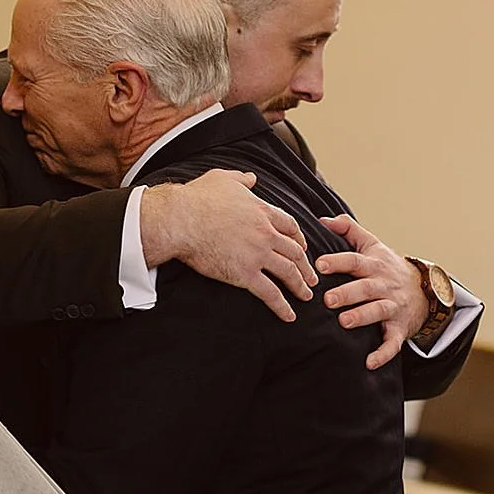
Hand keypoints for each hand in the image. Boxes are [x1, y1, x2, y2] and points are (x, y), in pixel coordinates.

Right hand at [141, 170, 316, 322]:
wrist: (181, 220)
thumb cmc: (197, 198)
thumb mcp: (222, 179)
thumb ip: (241, 179)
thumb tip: (252, 177)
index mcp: (262, 211)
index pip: (290, 227)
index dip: (299, 239)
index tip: (303, 248)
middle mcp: (266, 233)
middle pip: (295, 251)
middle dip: (306, 265)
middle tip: (312, 276)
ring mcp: (257, 254)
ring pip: (289, 272)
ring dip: (300, 286)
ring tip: (306, 295)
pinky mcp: (245, 274)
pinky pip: (270, 293)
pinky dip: (282, 306)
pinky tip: (289, 315)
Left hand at [313, 214, 428, 369]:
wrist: (426, 290)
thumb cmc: (387, 267)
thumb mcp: (373, 245)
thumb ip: (349, 230)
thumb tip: (322, 220)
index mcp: (374, 265)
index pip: (355, 261)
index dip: (338, 262)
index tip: (320, 264)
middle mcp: (384, 285)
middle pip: (365, 288)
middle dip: (347, 293)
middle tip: (327, 299)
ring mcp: (393, 307)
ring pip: (378, 311)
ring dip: (362, 317)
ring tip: (344, 322)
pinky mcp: (400, 328)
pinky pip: (392, 342)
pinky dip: (383, 353)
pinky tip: (368, 363)